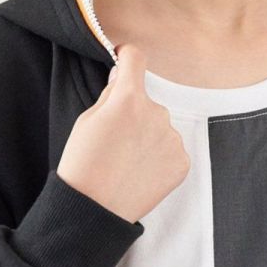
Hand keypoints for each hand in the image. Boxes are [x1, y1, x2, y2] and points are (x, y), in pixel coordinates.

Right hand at [57, 44, 190, 223]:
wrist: (95, 210)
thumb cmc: (83, 165)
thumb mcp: (86, 121)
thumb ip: (110, 95)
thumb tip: (122, 77)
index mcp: (128, 99)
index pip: (136, 59)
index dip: (127, 56)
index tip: (124, 60)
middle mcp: (156, 113)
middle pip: (147, 102)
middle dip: (134, 113)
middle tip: (116, 141)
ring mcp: (172, 139)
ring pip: (160, 127)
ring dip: (148, 136)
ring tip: (127, 161)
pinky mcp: (182, 162)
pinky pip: (171, 149)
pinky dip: (159, 157)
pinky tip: (141, 172)